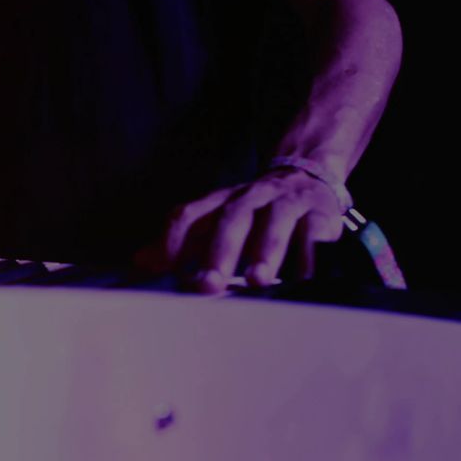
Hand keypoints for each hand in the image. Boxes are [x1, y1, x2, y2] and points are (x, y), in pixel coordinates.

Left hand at [135, 168, 344, 293]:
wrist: (307, 175)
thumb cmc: (253, 209)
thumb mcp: (215, 220)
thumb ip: (181, 242)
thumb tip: (141, 261)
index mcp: (219, 202)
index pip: (189, 215)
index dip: (173, 240)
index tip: (163, 269)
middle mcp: (249, 198)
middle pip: (231, 219)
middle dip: (219, 252)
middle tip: (209, 284)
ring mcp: (285, 203)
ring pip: (274, 221)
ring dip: (266, 251)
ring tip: (257, 279)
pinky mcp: (319, 213)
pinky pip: (313, 231)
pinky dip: (308, 254)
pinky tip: (301, 276)